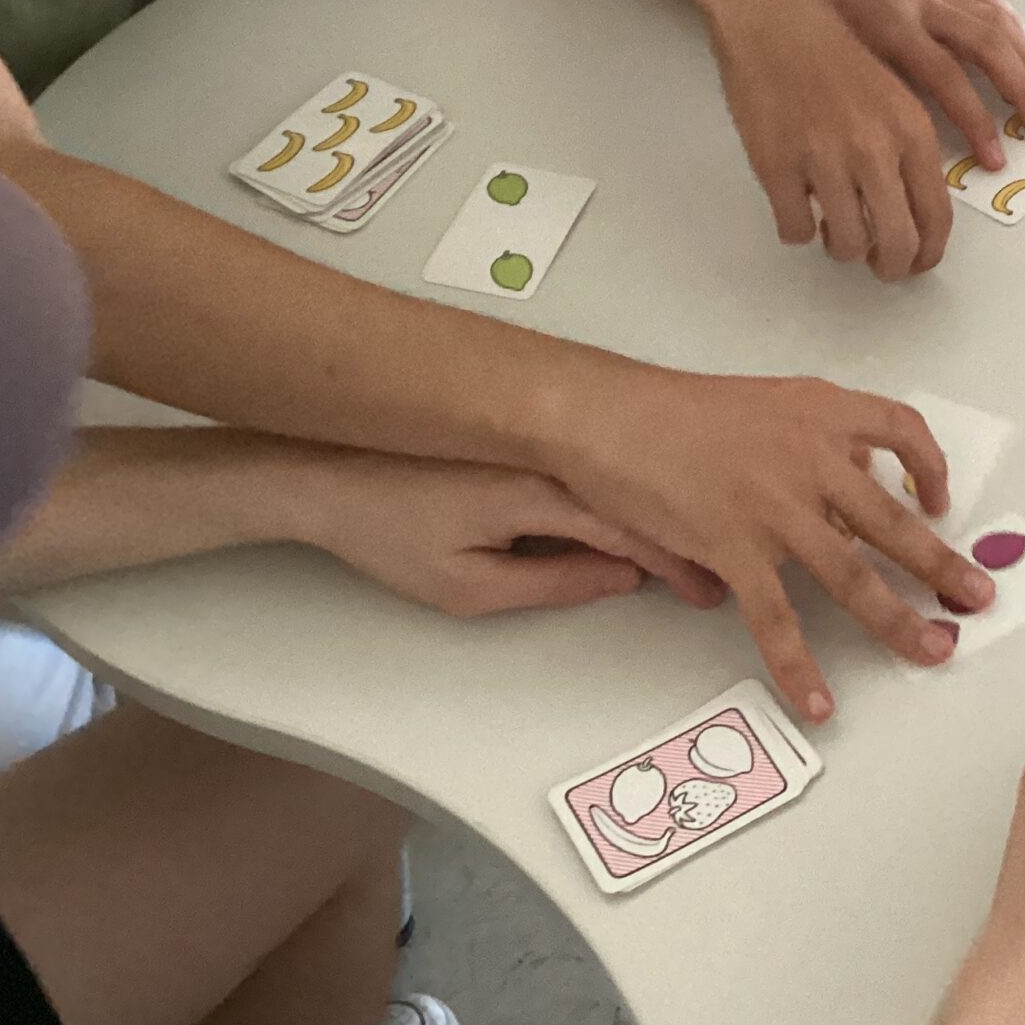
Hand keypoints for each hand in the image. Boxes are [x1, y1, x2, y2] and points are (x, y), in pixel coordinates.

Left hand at [290, 450, 724, 617]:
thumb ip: (555, 582)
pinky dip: (622, 490)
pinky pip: (588, 464)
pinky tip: (638, 509)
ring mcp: (535, 441)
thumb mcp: (469, 586)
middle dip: (680, 534)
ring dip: (655, 509)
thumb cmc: (383, 530)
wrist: (317, 471)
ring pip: (617, 477)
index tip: (706, 586)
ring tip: (689, 542)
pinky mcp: (519, 438)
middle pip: (637, 496)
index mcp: (540, 490)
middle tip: (708, 572)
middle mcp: (548, 455)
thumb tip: (623, 578)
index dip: (678, 560)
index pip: (634, 527)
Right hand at [546, 369, 996, 721]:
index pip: (901, 429)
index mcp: (821, 412)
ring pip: (853, 573)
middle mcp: (811, 457)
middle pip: (894, 519)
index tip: (937, 501)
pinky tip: (819, 700)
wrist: (607, 414)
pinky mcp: (734, 547)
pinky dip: (800, 665)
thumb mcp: (760, 406)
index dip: (930, 467)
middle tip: (977, 599)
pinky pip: (777, 618)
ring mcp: (776, 506)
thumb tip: (836, 497)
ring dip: (899, 618)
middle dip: (941, 564)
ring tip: (935, 650)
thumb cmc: (672, 411)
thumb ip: (805, 445)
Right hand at [704, 0, 957, 278]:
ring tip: (833, 232)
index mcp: (911, 131)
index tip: (918, 263)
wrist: (773, 16)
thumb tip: (912, 215)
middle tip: (880, 268)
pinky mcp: (776, 165)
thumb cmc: (833, 53)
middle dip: (892, 267)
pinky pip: (794, 229)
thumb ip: (907, 153)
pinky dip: (796, 229)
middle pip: (897, 243)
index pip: (936, 216)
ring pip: (845, 245)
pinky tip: (796, 211)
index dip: (928, 252)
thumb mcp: (892, 97)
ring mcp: (823, 158)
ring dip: (842, 249)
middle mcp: (874, 149)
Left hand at [794, 0, 1024, 173]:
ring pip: (994, 21)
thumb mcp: (827, 70)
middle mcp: (917, 5)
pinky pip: (982, 2)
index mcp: (890, 27)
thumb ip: (873, 102)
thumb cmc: (795, 28)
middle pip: (987, 44)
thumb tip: (908, 152)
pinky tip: (1023, 51)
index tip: (995, 159)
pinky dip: (1010, 28)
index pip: (948, 78)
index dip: (977, 122)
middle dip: (1022, 90)